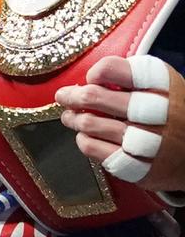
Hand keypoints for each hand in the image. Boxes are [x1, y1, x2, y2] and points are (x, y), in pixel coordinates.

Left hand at [55, 55, 184, 192]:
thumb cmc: (173, 111)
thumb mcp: (162, 84)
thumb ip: (129, 76)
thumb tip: (88, 79)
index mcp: (160, 84)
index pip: (113, 69)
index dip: (95, 73)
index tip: (91, 78)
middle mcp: (154, 111)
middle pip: (94, 97)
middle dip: (71, 95)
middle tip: (63, 96)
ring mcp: (147, 142)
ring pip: (91, 124)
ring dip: (72, 118)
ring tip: (69, 116)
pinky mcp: (140, 168)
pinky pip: (96, 151)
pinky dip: (84, 141)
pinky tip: (84, 136)